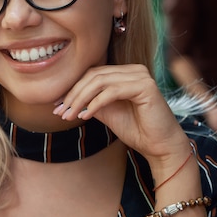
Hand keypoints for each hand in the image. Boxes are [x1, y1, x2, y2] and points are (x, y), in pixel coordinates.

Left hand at [53, 64, 190, 163]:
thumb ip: (88, 101)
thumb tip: (63, 100)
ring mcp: (141, 76)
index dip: (72, 89)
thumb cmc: (135, 129)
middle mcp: (134, 69)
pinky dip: (95, 103)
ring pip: (99, 82)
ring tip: (69, 116)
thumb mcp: (105, 112)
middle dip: (73, 95)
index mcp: (125, 72)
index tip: (57, 106)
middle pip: (93, 75)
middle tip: (60, 112)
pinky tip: (86, 116)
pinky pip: (111, 91)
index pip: (91, 74)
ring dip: (80, 100)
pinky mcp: (146, 86)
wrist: (159, 146)